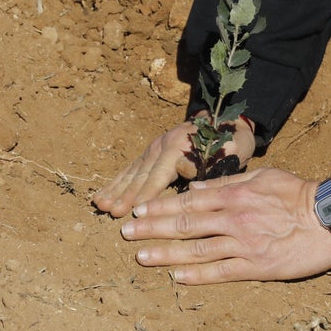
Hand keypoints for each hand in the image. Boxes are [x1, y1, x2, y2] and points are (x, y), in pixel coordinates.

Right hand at [92, 116, 255, 217]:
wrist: (225, 118)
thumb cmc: (230, 141)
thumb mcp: (229, 150)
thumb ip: (209, 162)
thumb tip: (185, 172)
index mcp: (178, 148)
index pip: (158, 176)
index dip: (145, 195)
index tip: (133, 212)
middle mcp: (161, 147)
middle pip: (140, 175)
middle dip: (124, 195)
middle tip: (110, 212)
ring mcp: (153, 148)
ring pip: (131, 173)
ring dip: (115, 189)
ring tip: (99, 204)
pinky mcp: (150, 152)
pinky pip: (130, 169)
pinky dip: (116, 182)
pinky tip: (102, 194)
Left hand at [118, 169, 330, 283]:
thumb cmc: (297, 193)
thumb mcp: (261, 177)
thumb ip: (225, 182)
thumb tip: (194, 186)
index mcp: (233, 196)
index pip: (188, 201)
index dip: (160, 207)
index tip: (138, 210)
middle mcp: (233, 219)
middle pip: (185, 224)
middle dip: (152, 229)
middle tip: (126, 234)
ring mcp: (244, 244)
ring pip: (197, 250)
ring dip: (166, 254)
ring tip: (141, 257)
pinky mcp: (257, 267)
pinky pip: (221, 272)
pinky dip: (197, 276)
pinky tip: (176, 278)